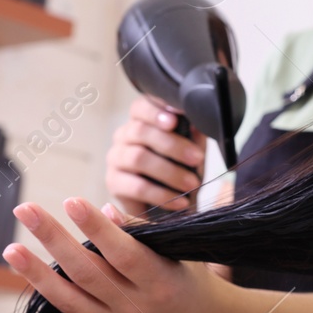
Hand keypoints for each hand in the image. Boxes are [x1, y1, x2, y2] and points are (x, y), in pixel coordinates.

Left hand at [1, 197, 226, 312]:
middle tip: (25, 210)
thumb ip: (142, 232)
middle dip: (54, 239)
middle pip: (88, 273)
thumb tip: (105, 210)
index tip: (71, 201)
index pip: (123, 253)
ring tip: (12, 250)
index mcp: (159, 280)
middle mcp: (136, 307)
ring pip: (71, 302)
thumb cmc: (187, 276)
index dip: (97, 229)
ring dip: (38, 276)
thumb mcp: (176, 251)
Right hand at [105, 94, 207, 216]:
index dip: (156, 111)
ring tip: (191, 184)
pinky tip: (179, 201)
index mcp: (141, 121)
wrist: (173, 205)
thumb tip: (198, 120)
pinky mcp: (114, 183)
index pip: (141, 107)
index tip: (175, 120)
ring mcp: (116, 158)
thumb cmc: (182, 170)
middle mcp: (124, 136)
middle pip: (141, 131)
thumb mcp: (193, 149)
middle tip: (196, 158)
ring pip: (138, 158)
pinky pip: (137, 186)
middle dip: (173, 145)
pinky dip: (161, 194)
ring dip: (170, 172)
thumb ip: (194, 133)